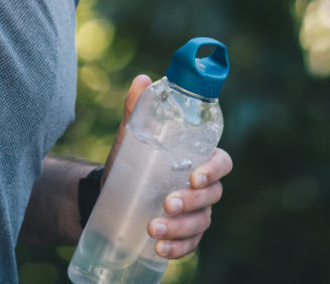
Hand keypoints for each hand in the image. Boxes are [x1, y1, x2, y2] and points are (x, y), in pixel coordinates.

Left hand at [102, 74, 233, 261]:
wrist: (108, 194)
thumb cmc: (129, 161)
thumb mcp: (131, 137)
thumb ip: (137, 110)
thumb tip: (142, 79)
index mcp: (197, 159)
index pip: (221, 163)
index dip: (213, 170)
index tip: (193, 176)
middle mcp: (201, 187)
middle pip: (212, 196)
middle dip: (192, 202)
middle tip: (167, 203)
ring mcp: (195, 213)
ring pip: (201, 223)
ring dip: (180, 228)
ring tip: (152, 230)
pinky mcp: (183, 234)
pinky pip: (189, 245)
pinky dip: (177, 250)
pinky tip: (159, 250)